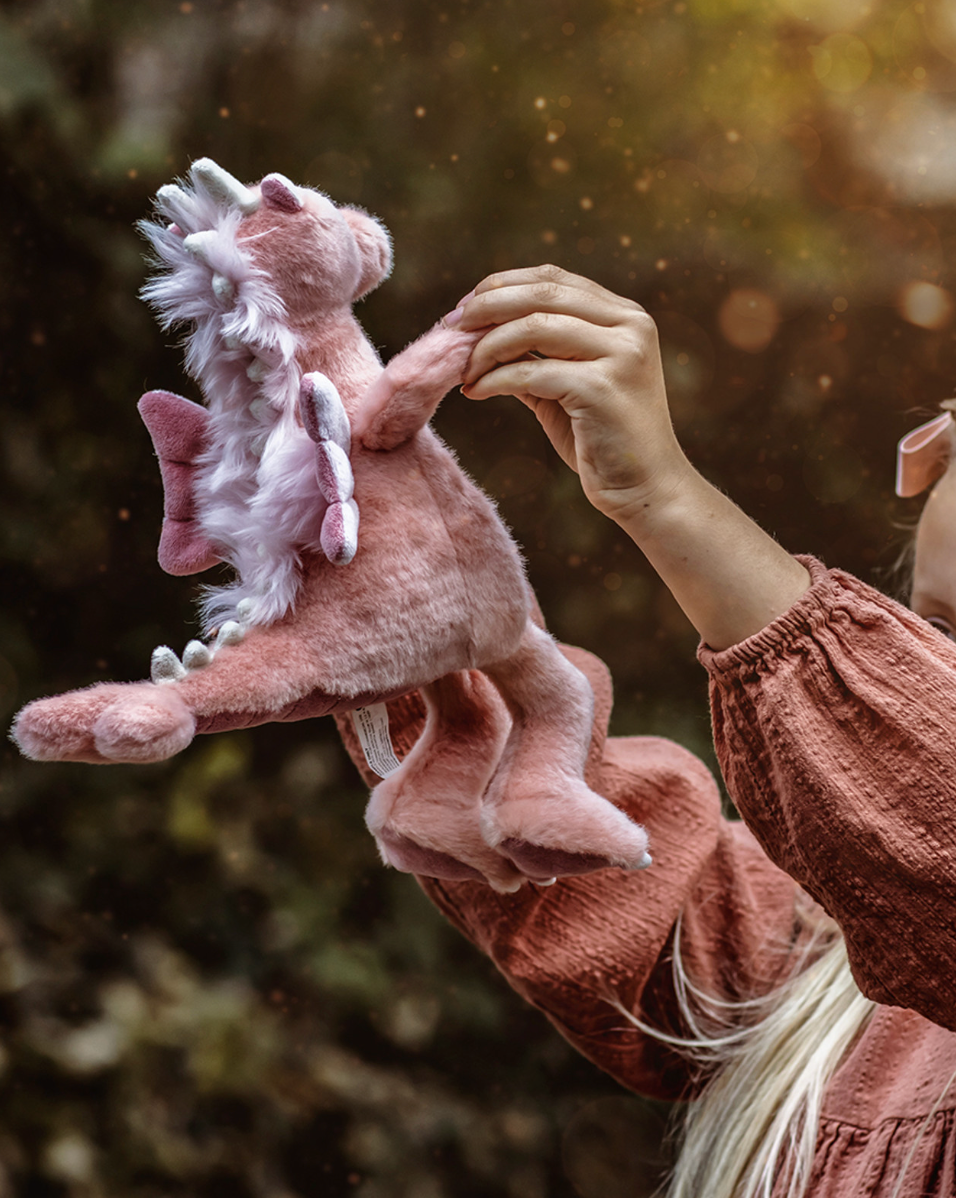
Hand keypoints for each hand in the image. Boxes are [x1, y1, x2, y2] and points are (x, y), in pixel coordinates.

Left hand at [456, 264, 690, 524]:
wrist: (646, 490)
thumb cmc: (603, 441)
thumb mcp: (567, 385)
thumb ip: (535, 356)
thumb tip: (478, 333)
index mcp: (625, 316)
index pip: (554, 279)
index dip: (502, 285)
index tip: (464, 308)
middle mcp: (630, 326)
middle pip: (542, 294)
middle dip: (487, 307)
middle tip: (450, 327)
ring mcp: (621, 354)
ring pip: (533, 327)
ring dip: (486, 347)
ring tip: (464, 370)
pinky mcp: (603, 389)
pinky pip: (531, 372)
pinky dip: (494, 380)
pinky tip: (475, 392)